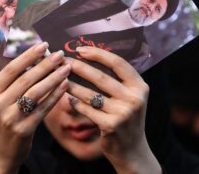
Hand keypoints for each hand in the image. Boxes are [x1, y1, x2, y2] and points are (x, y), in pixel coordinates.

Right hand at [0, 42, 69, 173]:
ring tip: (66, 68)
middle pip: (25, 79)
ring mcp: (10, 119)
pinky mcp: (24, 130)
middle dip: (45, 65)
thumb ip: (11, 82)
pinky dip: (55, 95)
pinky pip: (43, 108)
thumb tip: (33, 56)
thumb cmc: (3, 120)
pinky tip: (65, 86)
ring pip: (36, 92)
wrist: (0, 153)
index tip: (43, 45)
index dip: (27, 56)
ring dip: (53, 78)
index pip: (10, 70)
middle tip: (60, 54)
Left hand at [66, 46, 160, 173]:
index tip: (80, 49)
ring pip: (91, 94)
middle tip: (62, 61)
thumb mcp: (130, 97)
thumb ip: (117, 80)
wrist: (132, 150)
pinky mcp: (111, 126)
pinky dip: (76, 103)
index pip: (118, 63)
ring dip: (72, 85)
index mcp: (140, 86)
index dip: (98, 54)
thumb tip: (89, 56)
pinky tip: (68, 99)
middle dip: (79, 67)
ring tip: (59, 78)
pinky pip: (87, 110)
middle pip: (101, 77)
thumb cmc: (125, 118)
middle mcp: (134, 98)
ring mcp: (123, 113)